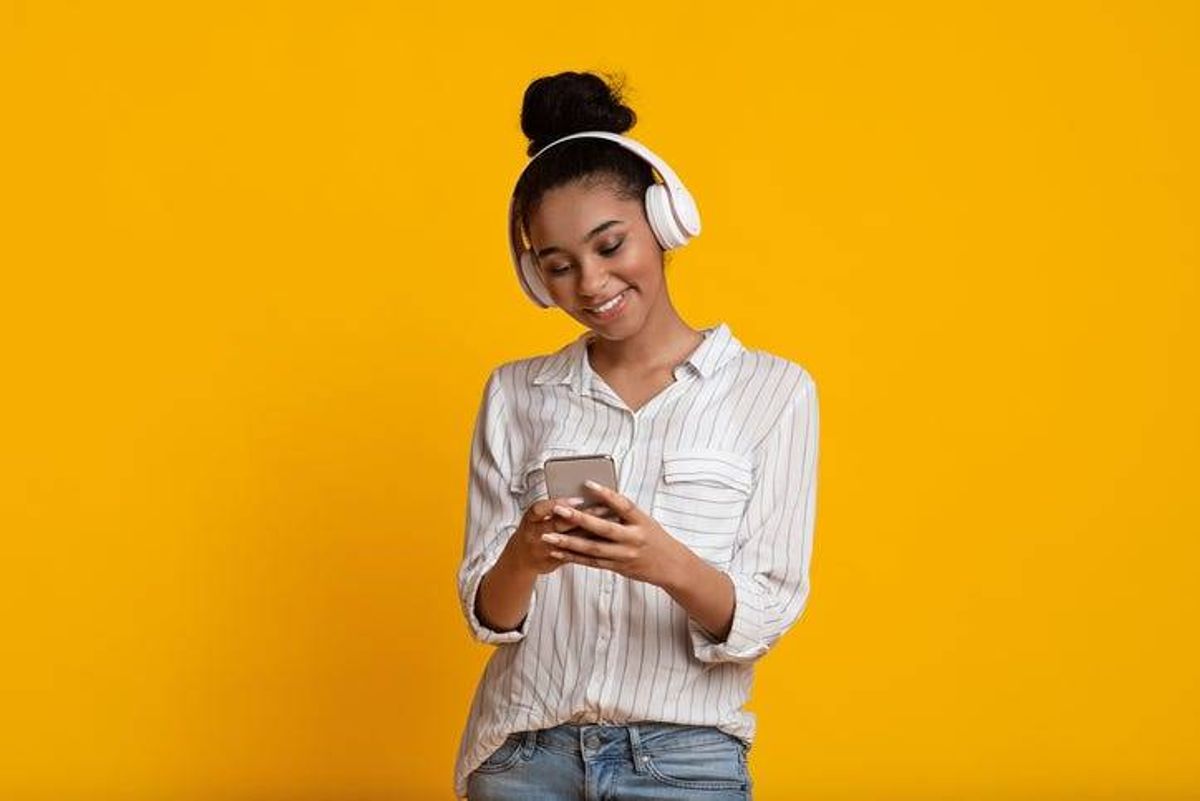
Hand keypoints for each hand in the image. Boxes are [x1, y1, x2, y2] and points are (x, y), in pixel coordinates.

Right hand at [510, 494, 611, 575]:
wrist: (520, 558)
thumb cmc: (533, 530)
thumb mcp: (535, 517)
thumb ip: (553, 508)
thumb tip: (581, 494)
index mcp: (530, 519)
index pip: (540, 509)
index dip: (558, 503)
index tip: (578, 499)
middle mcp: (535, 534)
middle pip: (559, 524)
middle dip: (583, 516)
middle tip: (605, 508)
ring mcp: (543, 549)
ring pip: (569, 540)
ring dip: (590, 531)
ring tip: (609, 523)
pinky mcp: (553, 561)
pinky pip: (573, 555)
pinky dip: (588, 547)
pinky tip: (604, 540)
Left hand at [540, 481, 689, 587]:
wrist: (672, 566)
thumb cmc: (654, 538)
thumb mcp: (644, 521)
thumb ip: (624, 512)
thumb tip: (598, 496)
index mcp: (641, 521)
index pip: (623, 505)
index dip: (606, 494)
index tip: (587, 483)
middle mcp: (633, 538)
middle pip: (603, 528)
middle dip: (579, 519)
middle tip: (558, 510)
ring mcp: (625, 555)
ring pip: (593, 549)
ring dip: (568, 543)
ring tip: (548, 536)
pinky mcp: (618, 567)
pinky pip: (592, 562)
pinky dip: (574, 557)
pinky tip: (558, 551)